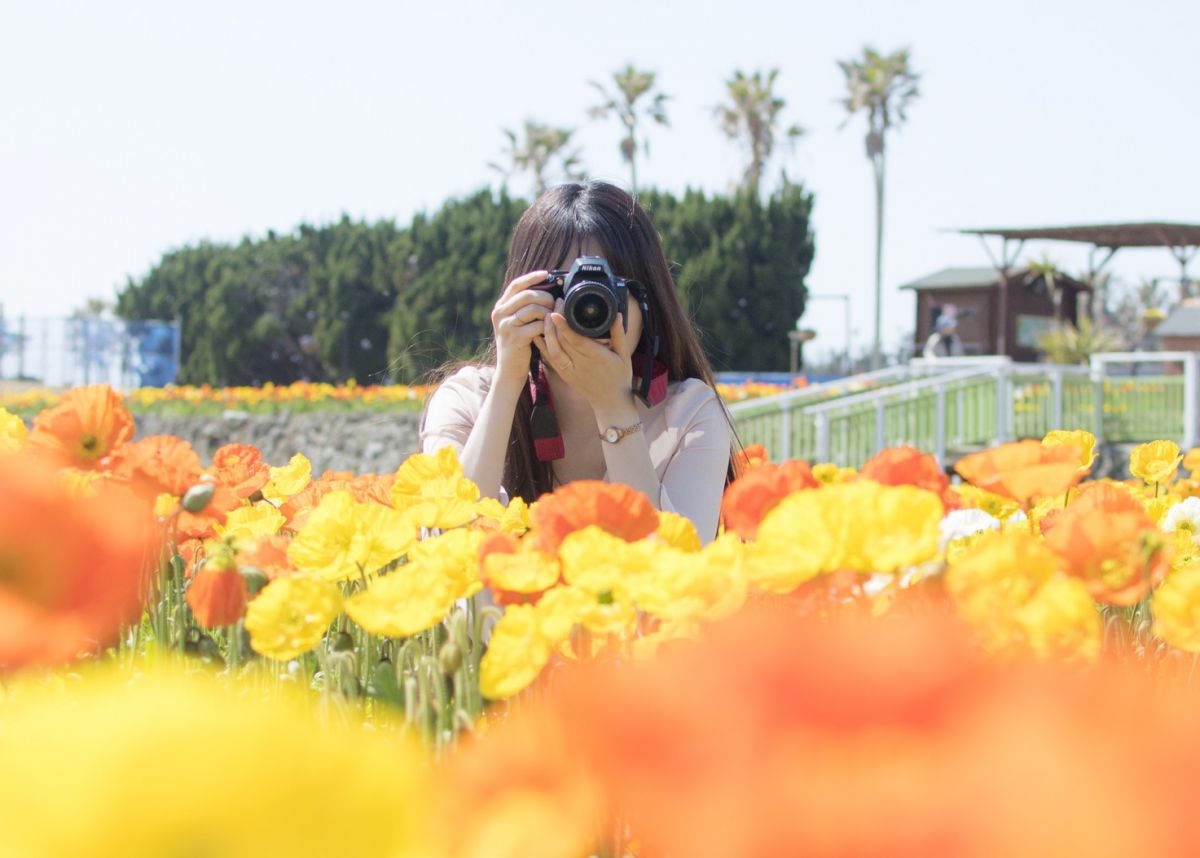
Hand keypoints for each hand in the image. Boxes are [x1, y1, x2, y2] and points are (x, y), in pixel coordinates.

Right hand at [491, 271, 555, 385]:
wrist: (509, 369)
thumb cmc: (519, 344)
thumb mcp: (517, 323)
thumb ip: (525, 307)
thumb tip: (547, 290)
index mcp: (500, 307)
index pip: (516, 285)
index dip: (532, 277)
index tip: (546, 274)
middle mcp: (499, 313)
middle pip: (527, 295)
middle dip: (545, 297)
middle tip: (555, 304)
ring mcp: (506, 325)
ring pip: (533, 308)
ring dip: (548, 312)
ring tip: (552, 319)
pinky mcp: (515, 337)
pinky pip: (537, 325)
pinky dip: (547, 326)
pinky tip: (549, 330)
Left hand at [536, 301, 634, 414]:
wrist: (611, 402)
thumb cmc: (620, 377)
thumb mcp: (624, 355)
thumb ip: (619, 334)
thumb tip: (618, 314)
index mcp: (596, 357)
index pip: (576, 340)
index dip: (565, 326)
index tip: (557, 312)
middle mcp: (580, 364)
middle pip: (562, 341)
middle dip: (555, 322)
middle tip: (554, 304)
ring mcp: (570, 371)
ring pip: (553, 350)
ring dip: (547, 333)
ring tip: (546, 315)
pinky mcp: (564, 375)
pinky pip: (550, 360)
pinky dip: (542, 346)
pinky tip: (538, 334)